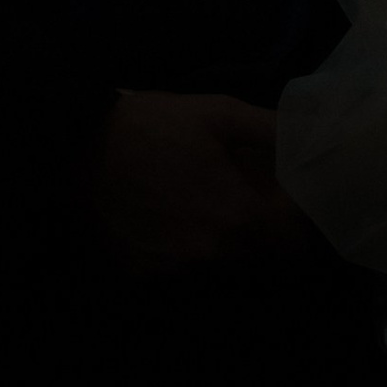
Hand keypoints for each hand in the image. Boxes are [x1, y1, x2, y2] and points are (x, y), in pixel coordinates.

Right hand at [93, 90, 297, 267]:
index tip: (286, 199)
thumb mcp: (218, 113)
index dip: (296, 219)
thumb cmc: (151, 125)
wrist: (75, 144)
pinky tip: (169, 218)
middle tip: (246, 196)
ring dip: (224, 241)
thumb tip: (310, 138)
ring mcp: (176, 268)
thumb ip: (272, 130)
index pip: (294, 240)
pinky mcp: (143, 274)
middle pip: (259, 256)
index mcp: (239, 216)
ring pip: (221, 264)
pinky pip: (180, 268)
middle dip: (262, 231)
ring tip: (204, 203)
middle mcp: (213, 253)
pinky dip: (183, 248)